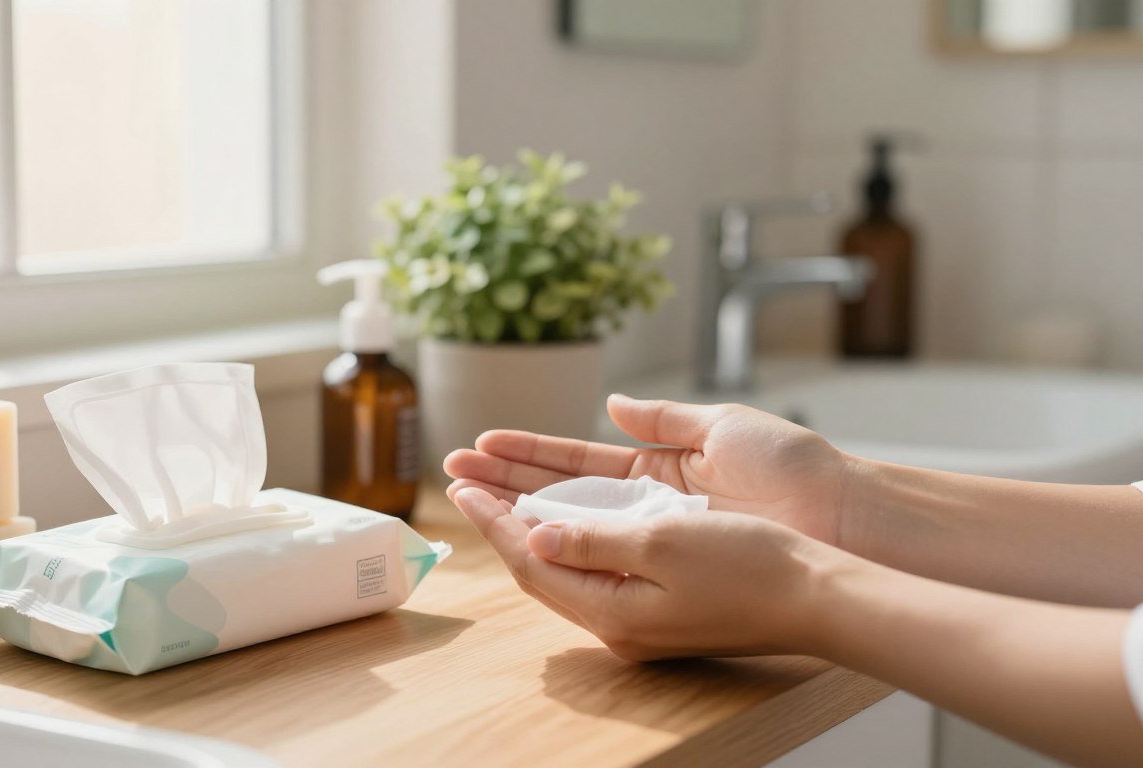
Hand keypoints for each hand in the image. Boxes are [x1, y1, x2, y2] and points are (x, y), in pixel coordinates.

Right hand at [444, 394, 854, 546]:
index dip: (528, 451)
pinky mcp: (666, 562)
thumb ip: (662, 419)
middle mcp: (648, 505)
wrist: (839, 516)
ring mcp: (653, 536)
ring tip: (465, 489)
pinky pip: (600, 548)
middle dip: (505, 477)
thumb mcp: (723, 426)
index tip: (483, 443)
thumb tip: (611, 404)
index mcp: (660, 466)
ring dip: (516, 504)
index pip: (577, 460)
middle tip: (452, 468)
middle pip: (561, 491)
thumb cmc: (791, 469)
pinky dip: (557, 537)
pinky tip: (514, 522)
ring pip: (570, 520)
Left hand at [450, 487, 832, 659]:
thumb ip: (592, 539)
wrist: (819, 594)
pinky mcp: (663, 604)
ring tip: (496, 487)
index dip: (494, 518)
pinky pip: (599, 566)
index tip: (461, 483)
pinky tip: (559, 515)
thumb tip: (533, 534)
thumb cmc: (750, 566)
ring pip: (568, 563)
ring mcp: (641, 616)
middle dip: (500, 516)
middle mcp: (619, 622)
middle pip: (541, 564)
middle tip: (463, 477)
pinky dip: (571, 534)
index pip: (532, 560)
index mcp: (612, 612)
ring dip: (531, 522)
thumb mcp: (662, 542)